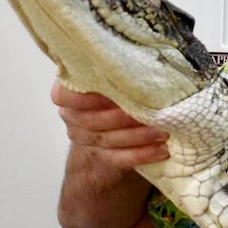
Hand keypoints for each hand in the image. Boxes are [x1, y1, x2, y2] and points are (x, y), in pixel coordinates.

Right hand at [51, 81, 168, 167]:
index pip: (64, 96)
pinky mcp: (101, 155)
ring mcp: (84, 138)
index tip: (112, 95)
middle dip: (124, 119)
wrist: (115, 111)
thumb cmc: (116, 84)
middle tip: (152, 114)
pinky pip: (119, 158)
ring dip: (139, 137)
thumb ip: (118, 71)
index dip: (86, 98)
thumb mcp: (113, 73)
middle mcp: (72, 116)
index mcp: (68, 91)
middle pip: (93, 121)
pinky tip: (161, 150)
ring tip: (163, 131)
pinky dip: (141, 155)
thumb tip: (139, 69)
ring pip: (108, 141)